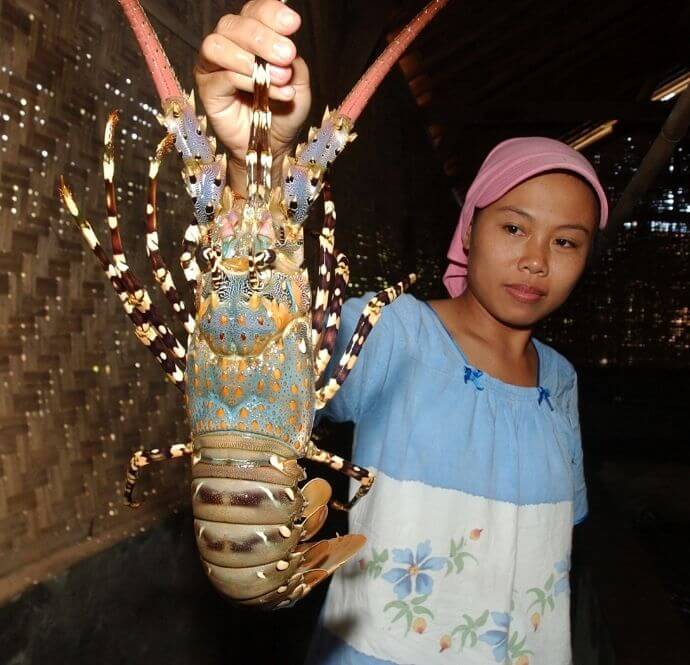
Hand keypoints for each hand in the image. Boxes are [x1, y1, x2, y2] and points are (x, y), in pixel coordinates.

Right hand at [195, 0, 311, 193]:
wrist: (273, 144)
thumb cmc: (284, 112)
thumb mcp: (298, 83)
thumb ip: (293, 63)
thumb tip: (284, 48)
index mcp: (252, 36)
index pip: (255, 11)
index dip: (271, 13)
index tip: (292, 23)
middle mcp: (229, 45)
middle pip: (234, 24)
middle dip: (263, 36)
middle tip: (287, 54)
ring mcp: (214, 66)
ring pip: (218, 44)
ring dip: (249, 56)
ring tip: (277, 76)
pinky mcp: (208, 88)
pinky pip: (222, 76)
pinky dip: (247, 80)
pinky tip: (267, 92)